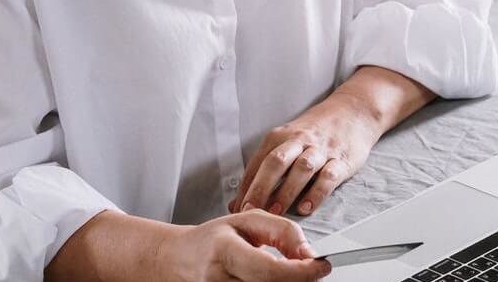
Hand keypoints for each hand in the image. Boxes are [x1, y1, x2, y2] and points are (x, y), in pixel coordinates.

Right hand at [157, 210, 331, 281]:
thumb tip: (308, 252)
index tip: (322, 266)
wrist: (176, 259)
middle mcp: (217, 280)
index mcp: (223, 251)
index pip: (269, 270)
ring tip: (287, 274)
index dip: (301, 272)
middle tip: (310, 272)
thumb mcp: (247, 221)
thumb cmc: (212, 239)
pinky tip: (271, 281)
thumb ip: (282, 231)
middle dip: (299, 281)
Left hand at [231, 92, 382, 216]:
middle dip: (261, 188)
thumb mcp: (288, 140)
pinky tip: (307, 208)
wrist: (353, 112)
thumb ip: (265, 168)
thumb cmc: (315, 131)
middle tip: (250, 210)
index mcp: (281, 136)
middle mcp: (299, 141)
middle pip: (276, 162)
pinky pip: (328, 177)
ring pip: (301, 169)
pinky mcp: (341, 160)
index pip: (258, 163)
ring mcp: (321, 150)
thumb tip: (238, 201)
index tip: (237, 209)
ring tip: (276, 213)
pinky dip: (317, 193)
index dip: (246, 187)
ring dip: (287, 191)